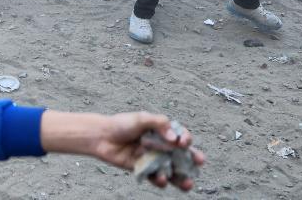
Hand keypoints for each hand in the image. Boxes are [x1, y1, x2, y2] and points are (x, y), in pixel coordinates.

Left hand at [40, 111, 204, 191]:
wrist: (102, 137)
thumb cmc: (121, 124)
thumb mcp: (142, 118)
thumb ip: (159, 123)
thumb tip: (174, 137)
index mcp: (161, 131)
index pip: (180, 136)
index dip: (186, 139)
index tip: (185, 142)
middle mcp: (159, 145)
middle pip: (180, 155)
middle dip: (192, 160)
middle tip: (199, 162)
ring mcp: (152, 158)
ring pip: (171, 170)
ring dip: (180, 177)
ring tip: (187, 183)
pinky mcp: (143, 169)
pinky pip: (156, 177)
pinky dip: (161, 180)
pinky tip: (163, 180)